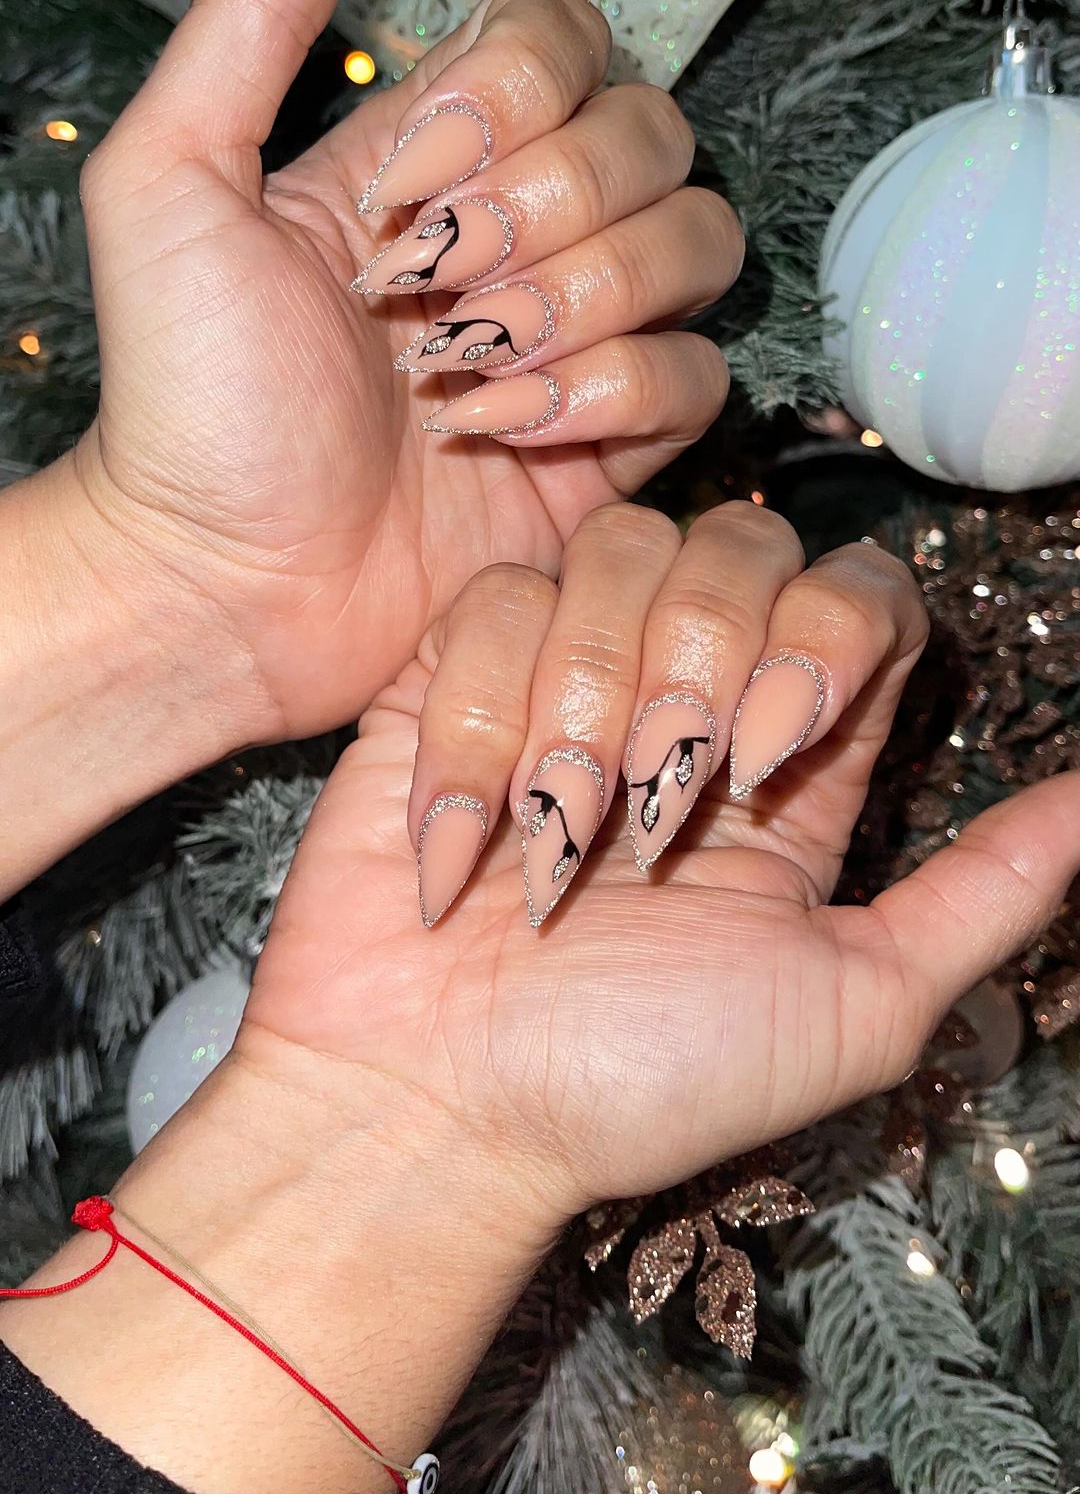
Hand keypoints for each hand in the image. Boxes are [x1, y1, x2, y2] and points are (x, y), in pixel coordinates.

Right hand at [8, 501, 1078, 1493]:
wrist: (431, 1107)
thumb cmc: (636, 1078)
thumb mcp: (851, 1004)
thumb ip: (983, 894)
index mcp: (799, 761)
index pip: (861, 592)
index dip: (833, 631)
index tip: (781, 746)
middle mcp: (693, 692)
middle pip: (745, 539)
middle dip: (710, 659)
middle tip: (664, 803)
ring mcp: (572, 668)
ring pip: (624, 547)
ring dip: (594, 694)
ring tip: (563, 829)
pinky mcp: (457, 667)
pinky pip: (499, 594)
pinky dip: (488, 711)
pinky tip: (475, 831)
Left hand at [67, 0, 736, 749]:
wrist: (222, 584)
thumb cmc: (186, 394)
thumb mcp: (175, 178)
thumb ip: (257, 3)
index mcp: (433, 144)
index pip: (567, 33)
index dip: (519, 97)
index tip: (406, 185)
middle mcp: (522, 221)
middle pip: (653, 132)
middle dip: (539, 218)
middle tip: (422, 298)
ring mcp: (581, 329)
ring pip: (696, 243)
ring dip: (576, 310)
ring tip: (460, 380)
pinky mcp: (618, 434)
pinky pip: (699, 373)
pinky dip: (607, 401)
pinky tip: (502, 441)